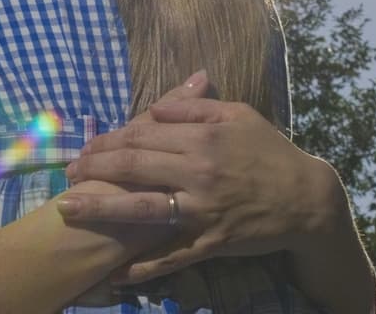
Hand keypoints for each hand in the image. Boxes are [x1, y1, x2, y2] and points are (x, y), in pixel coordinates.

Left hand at [58, 74, 346, 284]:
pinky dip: (144, 267)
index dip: (110, 139)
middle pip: (134, 166)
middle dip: (94, 168)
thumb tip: (155, 105)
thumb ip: (195, 106)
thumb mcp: (239, 115)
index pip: (143, 134)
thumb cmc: (271, 152)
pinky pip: (172, 256)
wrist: (307, 200)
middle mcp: (198, 171)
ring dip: (101, 209)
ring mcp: (203, 210)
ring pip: (143, 208)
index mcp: (204, 137)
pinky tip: (117, 271)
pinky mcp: (211, 242)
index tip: (87, 145)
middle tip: (68, 171)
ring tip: (69, 209)